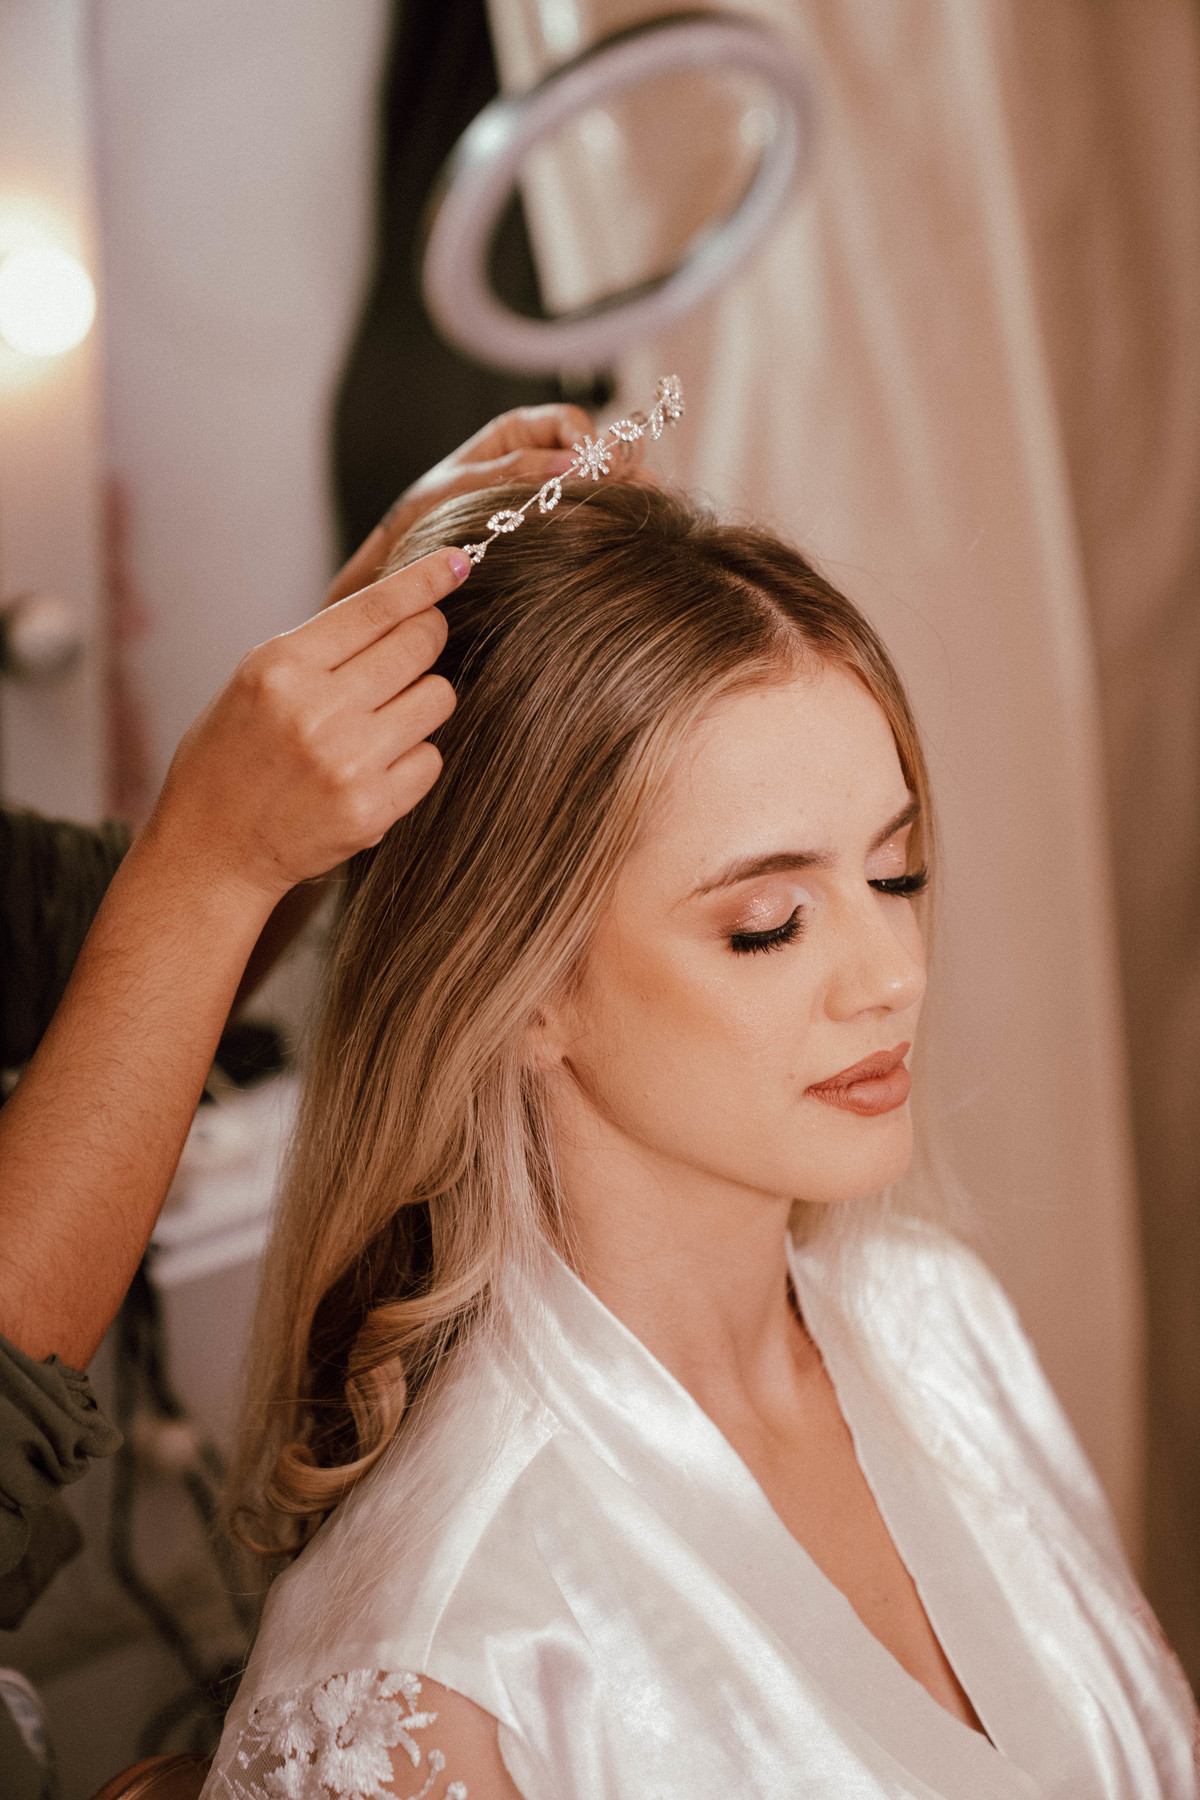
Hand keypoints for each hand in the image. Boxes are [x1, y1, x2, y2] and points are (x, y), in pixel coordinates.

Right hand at [141, 546, 465, 909]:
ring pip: (438, 698)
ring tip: (384, 717)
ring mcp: (348, 762)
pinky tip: (378, 766)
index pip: (376, 607)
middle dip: (428, 637)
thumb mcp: (256, 682)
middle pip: (419, 645)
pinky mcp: (372, 810)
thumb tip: (405, 603)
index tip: (459, 561)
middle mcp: (316, 710)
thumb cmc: (233, 754)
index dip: (426, 580)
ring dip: (423, 699)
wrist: (211, 848)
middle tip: (418, 646)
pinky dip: (415, 756)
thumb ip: (323, 646)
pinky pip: (432, 758)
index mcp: (280, 667)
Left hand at [325, 401, 645, 607]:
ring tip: (646, 501)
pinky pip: (589, 513)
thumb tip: (569, 463)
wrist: (413, 557)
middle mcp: (541, 456)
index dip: (589, 441)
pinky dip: (608, 516)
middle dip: (619, 465)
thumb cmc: (428, 513)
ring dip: (623, 490)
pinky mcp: (556, 524)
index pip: (569, 423)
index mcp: (518, 433)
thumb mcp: (463, 485)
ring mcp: (552, 492)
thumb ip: (515, 470)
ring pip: (599, 482)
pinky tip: (626, 526)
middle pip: (595, 450)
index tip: (600, 464)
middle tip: (641, 483)